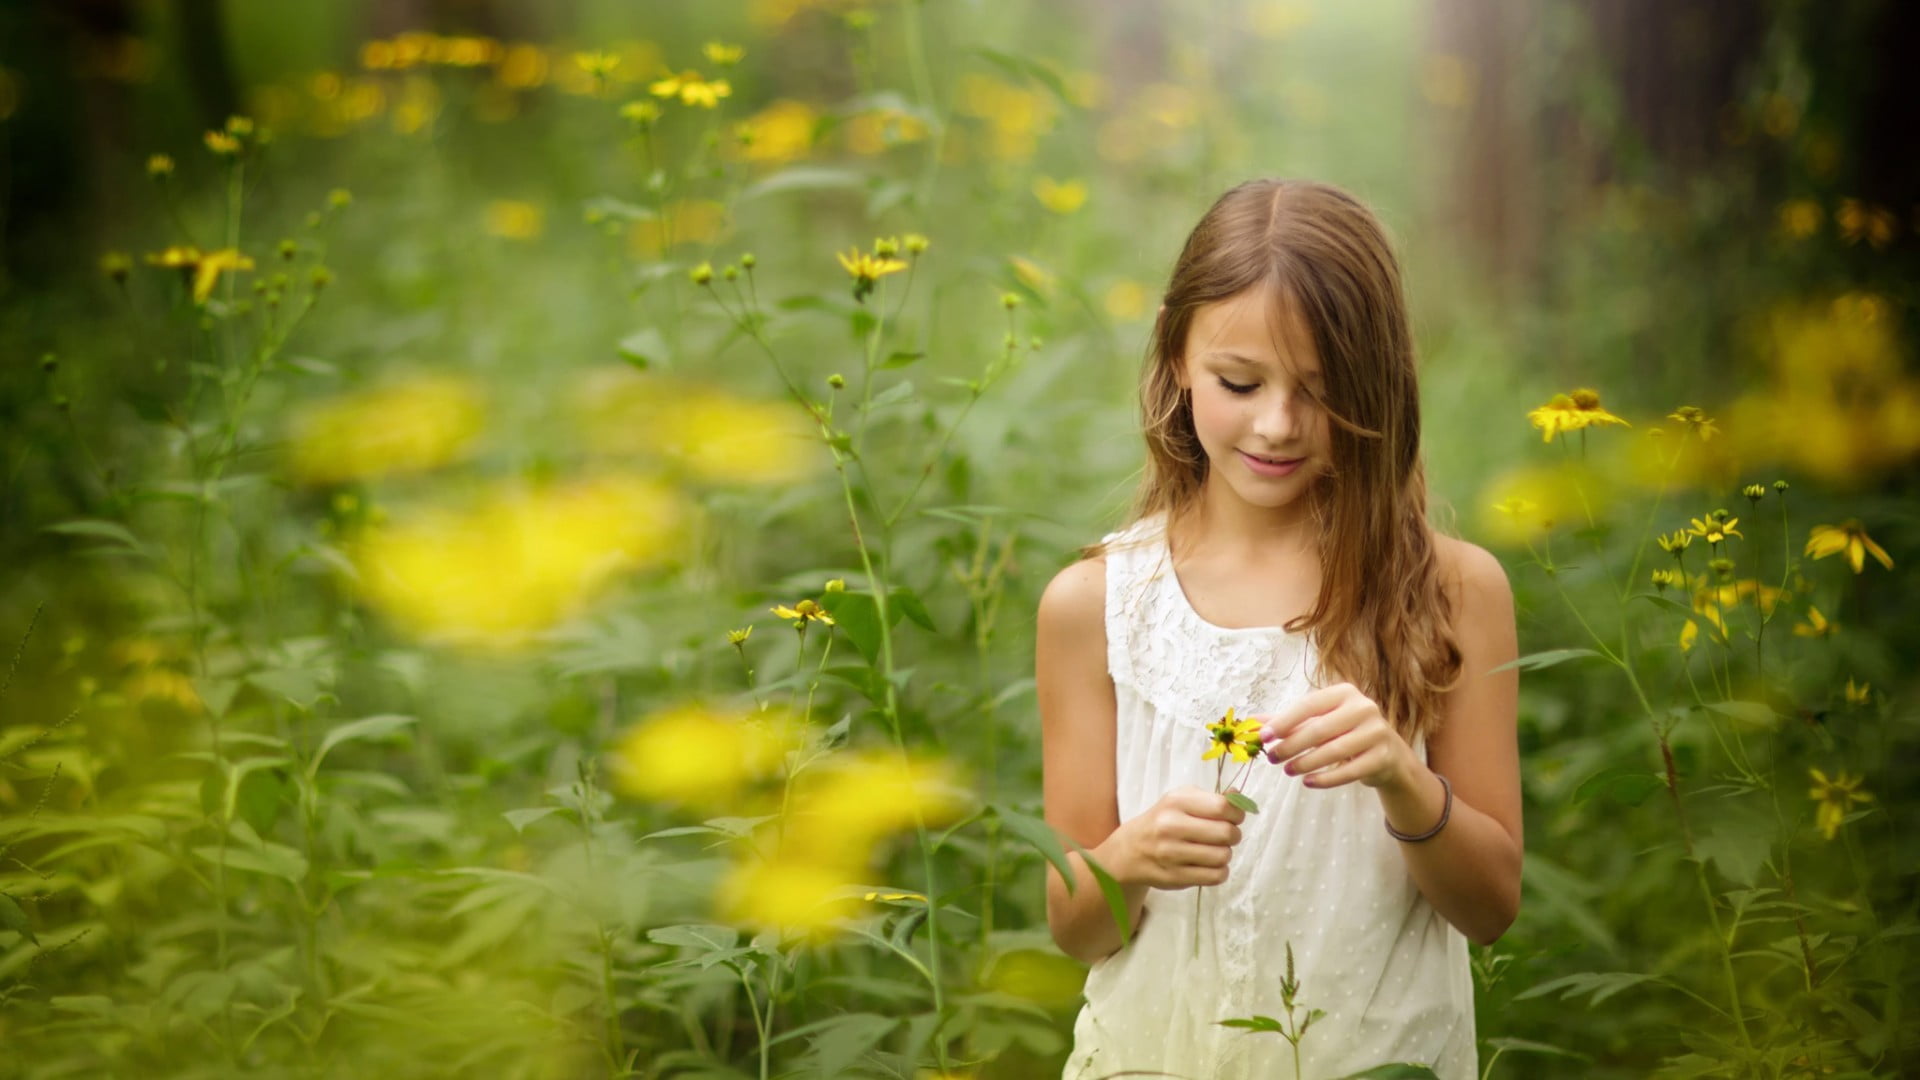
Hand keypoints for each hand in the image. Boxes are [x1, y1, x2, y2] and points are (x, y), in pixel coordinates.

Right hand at [1108, 786, 1245, 890]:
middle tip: (1226, 835)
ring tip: (1215, 850)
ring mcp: (1171, 854)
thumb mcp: (1180, 801)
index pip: (1222, 807)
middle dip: (1233, 834)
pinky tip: (1210, 865)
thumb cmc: (1162, 821)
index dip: (1236, 813)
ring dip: (1225, 853)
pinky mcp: (1175, 877)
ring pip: (1223, 856)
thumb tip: (1238, 797)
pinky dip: (1220, 871)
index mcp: (1175, 802)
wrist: (1130, 851)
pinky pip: (1215, 876)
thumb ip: (1211, 799)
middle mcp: (1171, 826)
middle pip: (1226, 833)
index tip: (1234, 817)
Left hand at [1258, 682, 1416, 791]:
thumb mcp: (1320, 722)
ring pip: (1334, 751)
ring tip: (1287, 770)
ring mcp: (1377, 732)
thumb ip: (1288, 722)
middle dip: (1292, 745)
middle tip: (1272, 758)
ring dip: (1306, 763)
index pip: (1309, 705)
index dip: (1284, 721)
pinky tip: (1308, 782)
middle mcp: (1364, 708)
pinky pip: (1349, 771)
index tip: (1263, 736)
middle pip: (1320, 729)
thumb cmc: (1346, 734)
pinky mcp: (1383, 757)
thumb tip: (1252, 723)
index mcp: (1345, 692)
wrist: (1389, 755)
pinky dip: (1326, 779)